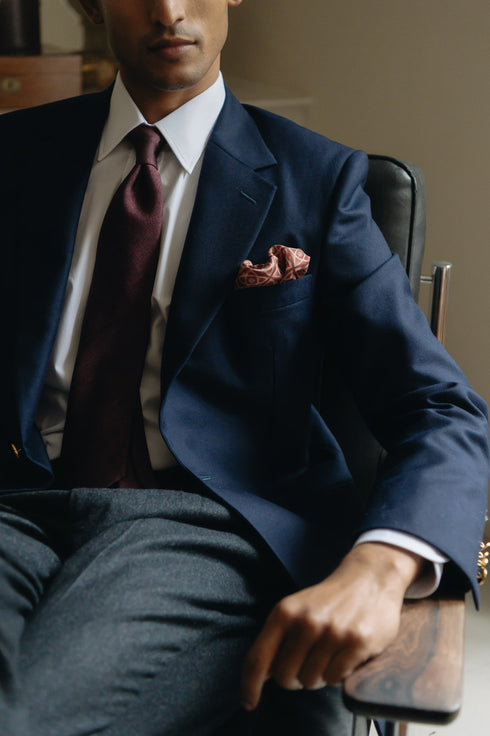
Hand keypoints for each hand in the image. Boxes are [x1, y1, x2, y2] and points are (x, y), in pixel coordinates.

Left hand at [240, 542, 422, 709]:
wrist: (369, 578)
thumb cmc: (327, 600)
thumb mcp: (295, 609)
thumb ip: (276, 639)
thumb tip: (259, 676)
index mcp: (284, 612)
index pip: (258, 658)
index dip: (249, 685)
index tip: (248, 703)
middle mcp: (306, 622)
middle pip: (285, 677)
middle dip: (294, 678)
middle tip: (307, 662)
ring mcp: (333, 633)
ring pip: (311, 681)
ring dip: (318, 675)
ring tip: (329, 652)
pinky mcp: (357, 643)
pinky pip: (335, 679)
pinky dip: (337, 673)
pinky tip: (344, 653)